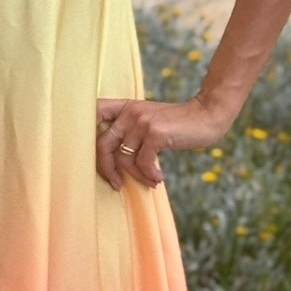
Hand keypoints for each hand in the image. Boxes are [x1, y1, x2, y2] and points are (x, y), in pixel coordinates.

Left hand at [95, 95, 234, 191]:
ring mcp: (142, 122)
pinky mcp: (155, 133)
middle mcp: (130, 112)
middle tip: (116, 183)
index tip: (89, 154)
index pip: (94, 112)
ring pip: (124, 158)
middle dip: (106, 169)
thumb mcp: (149, 120)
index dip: (84, 130)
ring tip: (149, 181)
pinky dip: (149, 175)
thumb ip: (131, 131)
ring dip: (136, 176)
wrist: (207, 115)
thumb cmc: (177, 124)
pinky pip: (142, 162)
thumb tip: (113, 162)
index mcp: (126, 107)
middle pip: (102, 144)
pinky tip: (158, 178)